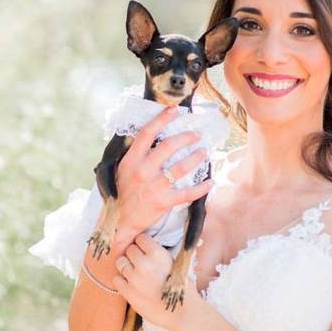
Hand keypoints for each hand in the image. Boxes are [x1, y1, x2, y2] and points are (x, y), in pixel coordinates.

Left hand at [111, 232, 202, 330]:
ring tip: (135, 274)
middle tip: (141, 264)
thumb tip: (147, 244)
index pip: (140, 238)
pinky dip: (122, 281)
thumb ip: (160, 253)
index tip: (146, 251)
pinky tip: (131, 285)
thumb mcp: (177, 264)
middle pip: (129, 249)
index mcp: (159, 254)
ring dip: (126, 266)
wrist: (183, 313)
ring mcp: (135, 278)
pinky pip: (116, 279)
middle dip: (134, 255)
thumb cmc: (182, 288)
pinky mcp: (128, 293)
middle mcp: (145, 264)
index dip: (143, 244)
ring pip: (120, 262)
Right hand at [114, 107, 213, 236]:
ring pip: (181, 167)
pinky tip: (211, 182)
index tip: (175, 110)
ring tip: (203, 152)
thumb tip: (151, 138)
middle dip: (186, 137)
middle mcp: (143, 170)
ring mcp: (154, 186)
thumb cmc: (122, 193)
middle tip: (196, 135)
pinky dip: (202, 188)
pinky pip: (188, 193)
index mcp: (131, 160)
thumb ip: (135, 155)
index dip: (162, 119)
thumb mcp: (122, 169)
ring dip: (196, 158)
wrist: (119, 220)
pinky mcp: (163, 201)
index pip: (148, 133)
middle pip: (169, 146)